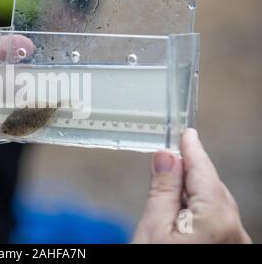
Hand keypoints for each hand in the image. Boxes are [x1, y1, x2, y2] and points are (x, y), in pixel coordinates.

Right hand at [132, 129, 250, 242]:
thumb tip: (166, 158)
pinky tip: (181, 216)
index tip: (186, 134)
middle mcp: (233, 231)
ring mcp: (233, 242)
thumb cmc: (157, 263)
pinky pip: (218, 222)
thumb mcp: (152, 228)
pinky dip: (200, 213)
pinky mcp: (227, 247)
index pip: (203, 172)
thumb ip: (162, 191)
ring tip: (167, 198)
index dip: (192, 150)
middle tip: (166, 162)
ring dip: (193, 196)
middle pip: (211, 189)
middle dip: (189, 175)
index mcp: (216, 220)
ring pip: (214, 206)